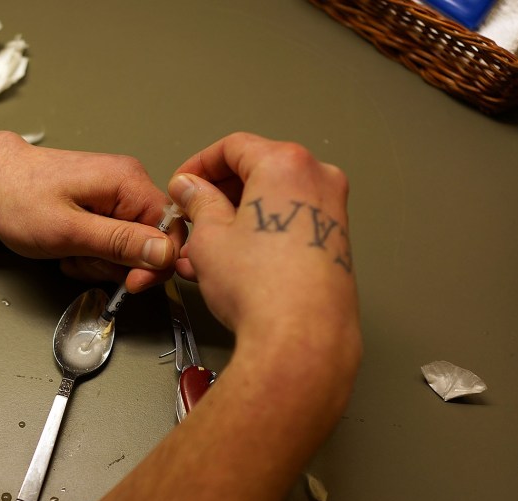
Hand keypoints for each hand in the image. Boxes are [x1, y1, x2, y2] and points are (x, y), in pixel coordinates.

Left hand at [0, 131, 184, 291]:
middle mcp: (129, 182)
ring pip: (129, 247)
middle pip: (151, 243)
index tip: (128, 284)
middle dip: (117, 264)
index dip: (155, 265)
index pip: (173, 231)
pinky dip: (91, 253)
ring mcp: (115, 193)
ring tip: (69, 252)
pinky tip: (68, 248)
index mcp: (128, 182)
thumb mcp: (69, 231)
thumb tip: (165, 253)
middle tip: (81, 261)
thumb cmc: (18, 198)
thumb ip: (120, 243)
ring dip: (99, 261)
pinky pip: (112, 240)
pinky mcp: (102, 203)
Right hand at [168, 132, 358, 351]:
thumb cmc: (262, 286)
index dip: (199, 165)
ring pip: (272, 201)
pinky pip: (288, 224)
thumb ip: (198, 201)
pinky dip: (258, 234)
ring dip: (234, 219)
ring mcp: (332, 212)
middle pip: (257, 171)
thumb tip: (191, 188)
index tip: (182, 184)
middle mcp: (318, 180)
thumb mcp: (208, 235)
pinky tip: (231, 262)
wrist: (300, 335)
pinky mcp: (335, 242)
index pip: (234, 147)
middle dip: (217, 194)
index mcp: (286, 163)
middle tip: (190, 215)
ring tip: (202, 250)